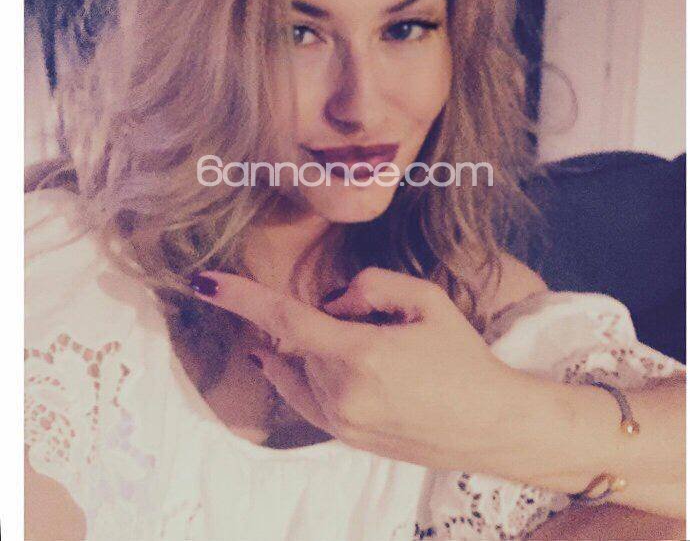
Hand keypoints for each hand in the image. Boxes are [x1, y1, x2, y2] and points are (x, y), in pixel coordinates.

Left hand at [188, 266, 515, 468]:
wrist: (491, 425)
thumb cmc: (463, 358)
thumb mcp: (426, 299)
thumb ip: (370, 285)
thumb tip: (332, 301)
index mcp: (361, 356)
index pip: (284, 320)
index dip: (241, 297)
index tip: (205, 282)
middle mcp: (341, 395)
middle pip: (297, 340)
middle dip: (314, 319)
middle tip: (367, 320)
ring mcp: (340, 423)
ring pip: (296, 368)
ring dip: (310, 347)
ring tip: (366, 346)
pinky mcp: (344, 438)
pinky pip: (302, 396)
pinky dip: (297, 372)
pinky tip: (305, 360)